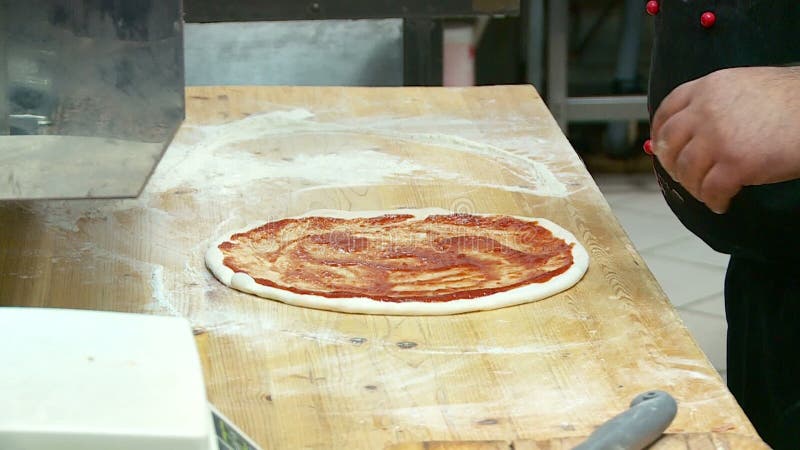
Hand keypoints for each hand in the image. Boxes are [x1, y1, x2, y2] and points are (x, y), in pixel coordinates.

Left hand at [651, 66, 799, 212]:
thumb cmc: (791, 101)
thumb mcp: (744, 87)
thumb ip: (713, 105)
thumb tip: (685, 133)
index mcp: (708, 88)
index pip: (666, 112)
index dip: (660, 134)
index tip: (662, 149)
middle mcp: (706, 111)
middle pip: (670, 145)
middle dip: (673, 165)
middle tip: (687, 177)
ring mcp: (719, 138)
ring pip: (686, 171)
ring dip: (694, 187)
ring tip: (709, 193)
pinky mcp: (736, 164)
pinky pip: (710, 191)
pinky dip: (714, 201)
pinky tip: (723, 203)